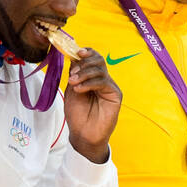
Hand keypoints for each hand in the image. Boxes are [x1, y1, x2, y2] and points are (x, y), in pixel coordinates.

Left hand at [63, 48, 120, 163]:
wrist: (83, 134)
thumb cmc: (77, 115)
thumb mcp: (71, 90)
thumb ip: (74, 74)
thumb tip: (74, 57)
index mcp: (91, 77)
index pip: (92, 58)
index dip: (85, 52)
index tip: (75, 52)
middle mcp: (101, 79)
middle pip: (98, 60)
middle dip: (84, 63)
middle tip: (72, 74)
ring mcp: (109, 86)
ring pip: (100, 69)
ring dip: (84, 73)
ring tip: (73, 83)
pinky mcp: (115, 94)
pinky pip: (103, 81)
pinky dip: (90, 83)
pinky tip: (80, 89)